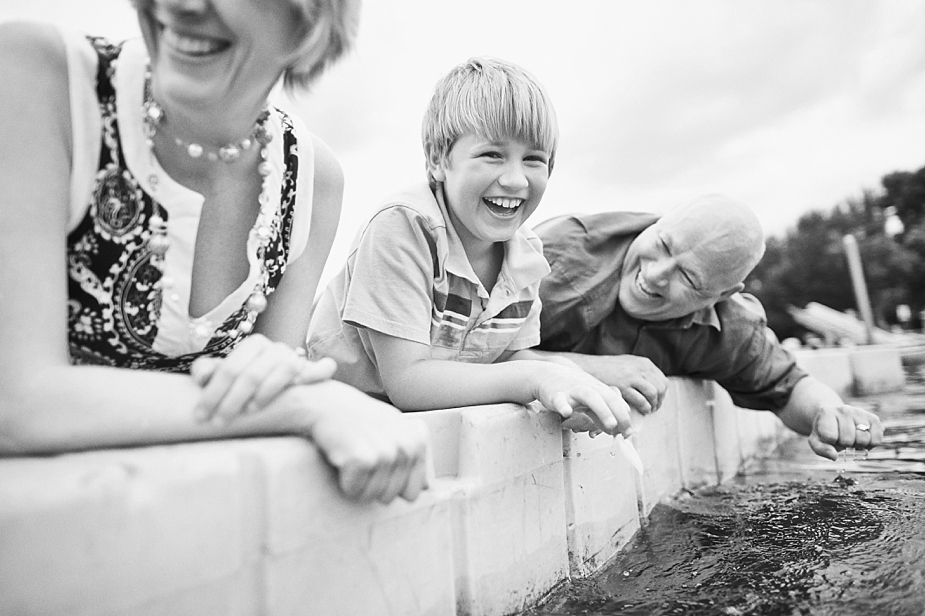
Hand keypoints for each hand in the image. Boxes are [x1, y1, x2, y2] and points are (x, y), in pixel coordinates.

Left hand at [191, 334, 335, 423]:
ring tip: (249, 412)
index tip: (200, 416)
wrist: (285, 382)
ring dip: (266, 392)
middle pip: (252, 375)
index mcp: (253, 345)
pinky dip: (311, 375)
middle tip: (218, 423)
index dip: (212, 393)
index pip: (229, 369)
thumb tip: (200, 379)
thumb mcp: (228, 375)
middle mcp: (275, 348)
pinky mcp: (314, 369)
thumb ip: (209, 372)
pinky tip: (298, 385)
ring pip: (281, 373)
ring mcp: (295, 358)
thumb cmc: (250, 381)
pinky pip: (319, 369)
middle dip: (232, 401)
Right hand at [305, 384, 431, 502]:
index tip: (377, 466)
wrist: (323, 405)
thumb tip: (428, 488)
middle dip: (371, 484)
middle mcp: (406, 445)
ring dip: (357, 483)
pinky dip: (343, 480)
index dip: (391, 485)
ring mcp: (386, 452)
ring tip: (351, 456)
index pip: (413, 491)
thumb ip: (411, 456)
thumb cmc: (356, 419)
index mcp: (417, 440)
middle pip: (391, 496)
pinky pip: (354, 490)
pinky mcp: (364, 459)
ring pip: (372, 495)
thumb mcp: (391, 430)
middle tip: (360, 457)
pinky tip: (342, 457)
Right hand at [531, 363, 631, 436]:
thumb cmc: (571, 388)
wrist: (546, 374)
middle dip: (620, 415)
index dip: (625, 418)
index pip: (617, 402)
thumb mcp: (590, 398)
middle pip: (608, 398)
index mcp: (598, 389)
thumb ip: (603, 413)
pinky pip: (560, 400)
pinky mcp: (556, 395)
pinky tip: (567, 413)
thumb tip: (616, 430)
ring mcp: (573, 390)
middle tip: (626, 433)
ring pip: (590, 397)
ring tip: (611, 425)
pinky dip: (564, 406)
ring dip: (603, 411)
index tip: (628, 434)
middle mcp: (589, 388)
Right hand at [600, 355, 667, 414]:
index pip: (663, 380)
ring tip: (648, 410)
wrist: (590, 368)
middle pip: (660, 387)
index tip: (657, 400)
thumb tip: (654, 386)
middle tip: (654, 407)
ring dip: (653, 404)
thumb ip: (641, 372)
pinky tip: (641, 410)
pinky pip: (641, 400)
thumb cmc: (608, 369)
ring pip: (653, 393)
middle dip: (659, 400)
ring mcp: (632, 376)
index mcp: (643, 363)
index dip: (662, 393)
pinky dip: (644, 407)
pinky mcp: (623, 386)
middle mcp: (640, 368)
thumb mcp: (628, 364)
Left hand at [807, 403, 883, 459]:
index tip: (829, 437)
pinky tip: (863, 438)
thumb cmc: (825, 431)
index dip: (830, 442)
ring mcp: (860, 413)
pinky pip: (878, 439)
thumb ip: (822, 449)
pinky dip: (871, 444)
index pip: (830, 437)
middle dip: (844, 444)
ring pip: (864, 440)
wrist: (835, 417)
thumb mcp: (816, 440)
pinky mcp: (874, 419)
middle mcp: (845, 410)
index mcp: (827, 413)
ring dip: (858, 444)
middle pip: (848, 440)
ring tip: (852, 437)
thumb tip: (834, 456)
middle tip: (842, 438)